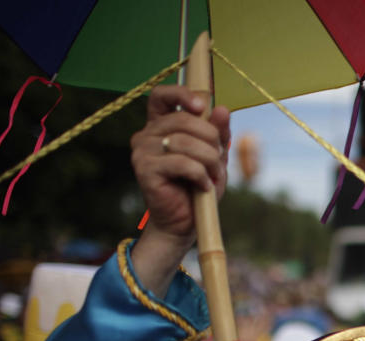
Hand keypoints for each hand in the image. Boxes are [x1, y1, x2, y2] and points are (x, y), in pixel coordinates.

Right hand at [130, 85, 230, 243]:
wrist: (185, 222)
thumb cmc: (198, 187)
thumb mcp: (214, 156)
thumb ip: (218, 133)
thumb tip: (222, 109)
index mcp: (160, 126)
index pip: (161, 95)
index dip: (181, 94)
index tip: (202, 107)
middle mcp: (146, 134)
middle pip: (184, 119)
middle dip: (210, 139)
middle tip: (218, 161)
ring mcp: (142, 151)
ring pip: (185, 141)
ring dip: (209, 160)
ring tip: (213, 176)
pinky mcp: (145, 170)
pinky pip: (182, 163)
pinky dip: (200, 175)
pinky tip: (204, 187)